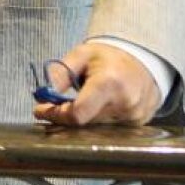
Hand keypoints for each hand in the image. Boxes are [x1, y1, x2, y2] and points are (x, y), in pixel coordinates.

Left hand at [33, 42, 161, 125]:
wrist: (144, 62)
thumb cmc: (109, 57)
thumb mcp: (81, 55)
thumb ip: (59, 73)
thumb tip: (42, 94)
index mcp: (109, 83)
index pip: (77, 113)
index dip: (55, 114)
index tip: (40, 110)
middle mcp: (125, 104)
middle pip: (84, 122)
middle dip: (64, 115)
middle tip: (53, 104)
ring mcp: (134, 117)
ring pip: (94, 128)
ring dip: (81, 118)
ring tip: (79, 101)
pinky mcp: (138, 125)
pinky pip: (108, 130)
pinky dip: (95, 120)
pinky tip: (95, 106)